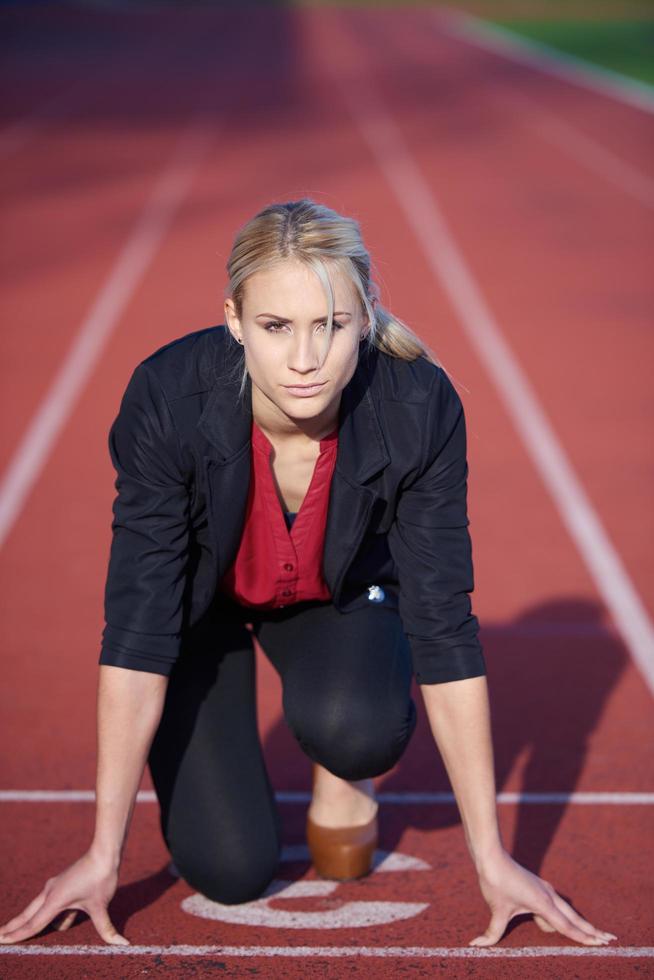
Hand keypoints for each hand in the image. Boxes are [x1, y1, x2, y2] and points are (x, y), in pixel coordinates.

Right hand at [0, 850, 128, 945]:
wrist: (104, 853)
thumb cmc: (101, 878)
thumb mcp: (102, 906)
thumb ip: (107, 929)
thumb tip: (122, 944)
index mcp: (55, 900)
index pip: (33, 924)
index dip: (17, 936)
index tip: (2, 941)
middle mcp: (50, 893)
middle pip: (27, 915)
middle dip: (13, 927)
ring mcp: (55, 887)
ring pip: (38, 909)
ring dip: (29, 921)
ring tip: (15, 931)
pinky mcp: (62, 884)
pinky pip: (52, 904)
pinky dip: (49, 914)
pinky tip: (62, 922)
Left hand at [470, 848, 616, 946]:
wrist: (492, 857)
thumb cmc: (496, 882)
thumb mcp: (496, 910)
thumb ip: (492, 932)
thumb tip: (475, 945)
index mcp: (543, 903)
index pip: (567, 926)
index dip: (583, 937)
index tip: (599, 944)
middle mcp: (549, 896)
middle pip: (575, 918)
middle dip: (591, 930)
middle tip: (609, 939)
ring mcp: (545, 890)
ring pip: (566, 911)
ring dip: (578, 923)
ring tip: (593, 934)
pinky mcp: (539, 887)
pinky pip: (555, 906)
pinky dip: (561, 916)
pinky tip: (549, 925)